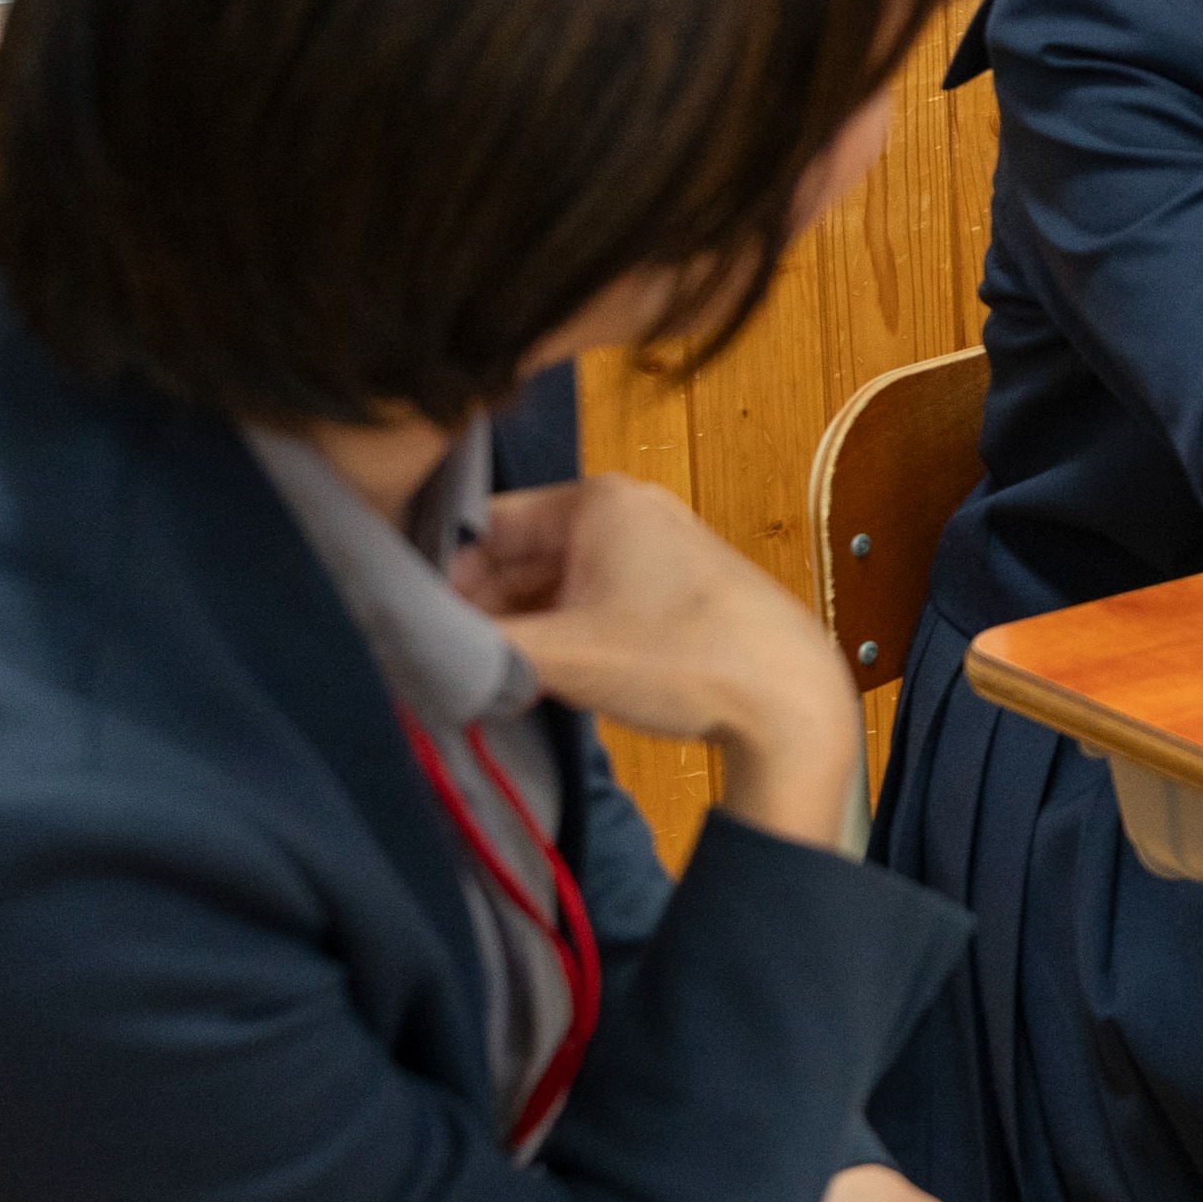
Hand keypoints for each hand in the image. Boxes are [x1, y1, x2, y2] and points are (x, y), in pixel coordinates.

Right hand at [452, 477, 858, 849]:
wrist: (789, 700)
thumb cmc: (681, 660)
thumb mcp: (562, 655)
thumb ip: (482, 649)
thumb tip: (419, 649)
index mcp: (598, 501)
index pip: (488, 526)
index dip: (444, 577)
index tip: (413, 628)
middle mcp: (626, 513)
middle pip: (519, 556)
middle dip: (482, 609)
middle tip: (445, 664)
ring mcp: (652, 552)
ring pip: (555, 585)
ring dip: (520, 629)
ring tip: (487, 679)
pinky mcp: (671, 594)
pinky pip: (591, 604)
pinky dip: (560, 637)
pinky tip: (537, 680)